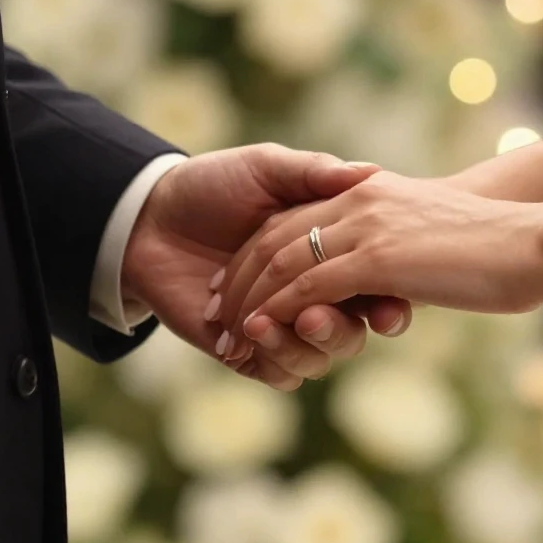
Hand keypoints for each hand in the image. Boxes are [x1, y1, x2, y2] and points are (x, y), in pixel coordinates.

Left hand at [122, 145, 410, 389]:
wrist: (150, 219)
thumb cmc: (213, 185)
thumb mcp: (266, 168)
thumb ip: (315, 173)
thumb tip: (369, 171)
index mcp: (331, 251)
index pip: (377, 283)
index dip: (392, 301)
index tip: (392, 311)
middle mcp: (316, 291)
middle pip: (354, 329)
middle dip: (341, 329)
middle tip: (314, 316)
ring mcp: (284, 324)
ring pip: (320, 357)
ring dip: (301, 346)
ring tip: (265, 322)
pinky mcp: (251, 350)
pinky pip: (281, 373)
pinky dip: (271, 359)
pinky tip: (242, 337)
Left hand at [215, 172, 542, 355]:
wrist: (533, 238)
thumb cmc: (493, 243)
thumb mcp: (429, 232)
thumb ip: (393, 237)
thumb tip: (376, 268)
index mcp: (366, 190)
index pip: (290, 219)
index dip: (256, 254)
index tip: (234, 285)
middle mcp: (356, 200)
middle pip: (274, 238)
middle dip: (239, 277)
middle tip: (215, 311)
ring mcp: (365, 227)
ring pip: (282, 262)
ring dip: (249, 299)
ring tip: (229, 331)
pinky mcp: (377, 257)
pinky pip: (307, 284)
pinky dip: (276, 309)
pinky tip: (260, 332)